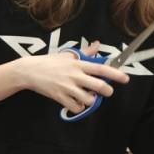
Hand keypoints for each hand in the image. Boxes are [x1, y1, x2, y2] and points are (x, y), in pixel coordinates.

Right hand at [12, 42, 129, 113]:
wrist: (28, 71)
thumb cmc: (48, 62)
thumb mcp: (66, 55)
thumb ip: (84, 53)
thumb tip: (97, 45)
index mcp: (78, 64)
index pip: (101, 69)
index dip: (115, 74)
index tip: (125, 79)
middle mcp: (74, 76)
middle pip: (99, 86)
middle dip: (106, 91)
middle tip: (105, 91)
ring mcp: (66, 87)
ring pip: (88, 99)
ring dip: (91, 100)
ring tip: (87, 97)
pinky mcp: (59, 97)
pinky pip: (75, 107)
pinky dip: (78, 107)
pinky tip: (75, 103)